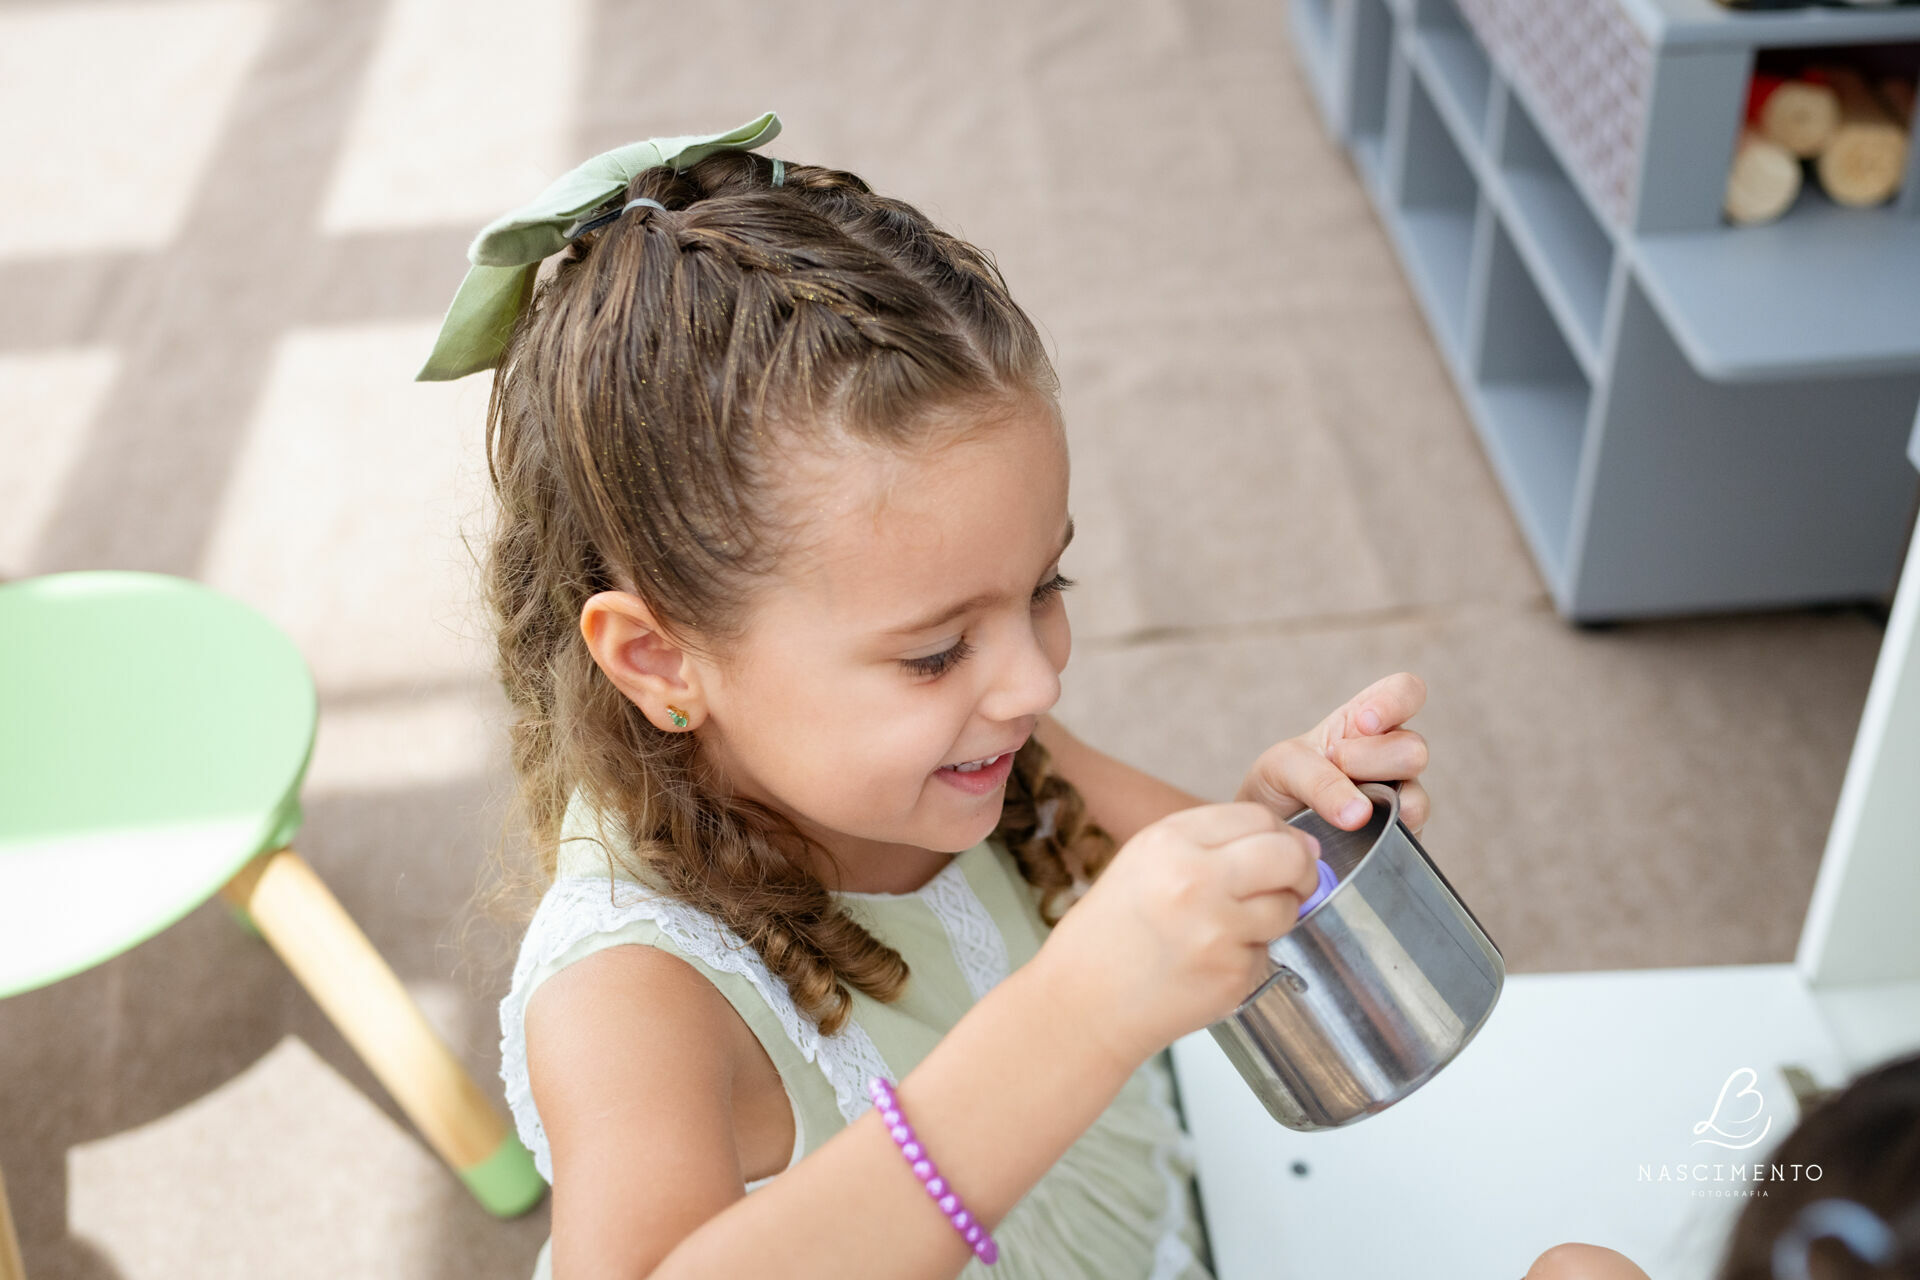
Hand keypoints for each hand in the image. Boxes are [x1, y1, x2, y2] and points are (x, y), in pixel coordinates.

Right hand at [1033, 802, 1323, 1071]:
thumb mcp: (1144, 863)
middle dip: (1300, 869)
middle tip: (1292, 884)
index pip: (1258, 817)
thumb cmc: (1110, 936)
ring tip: (1231, 930)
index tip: (1281, 851)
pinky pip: (1268, 953)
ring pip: (1287, 906)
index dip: (1279, 835)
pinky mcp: (1231, 973)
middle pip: (1287, 855)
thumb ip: (1210, 844)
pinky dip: (1249, 957)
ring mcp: (1217, 929)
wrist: (1081, 1005)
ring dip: (1275, 917)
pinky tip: (1210, 963)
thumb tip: (1291, 845)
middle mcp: (1194, 878)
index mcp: (1169, 841)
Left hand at [1233, 672, 1431, 833]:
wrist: (1272, 832)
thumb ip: (1317, 775)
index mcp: (1366, 720)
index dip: (1396, 701)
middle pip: (1414, 748)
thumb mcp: (1283, 766)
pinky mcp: (1401, 834)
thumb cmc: (1280, 786)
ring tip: (1340, 803)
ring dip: (1375, 797)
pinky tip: (1357, 830)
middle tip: (1335, 766)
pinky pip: (1409, 833)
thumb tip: (1361, 814)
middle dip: (1368, 759)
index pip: (1406, 691)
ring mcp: (1401, 796)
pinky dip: (1382, 831)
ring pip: (1417, 794)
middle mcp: (1392, 754)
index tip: (1364, 723)